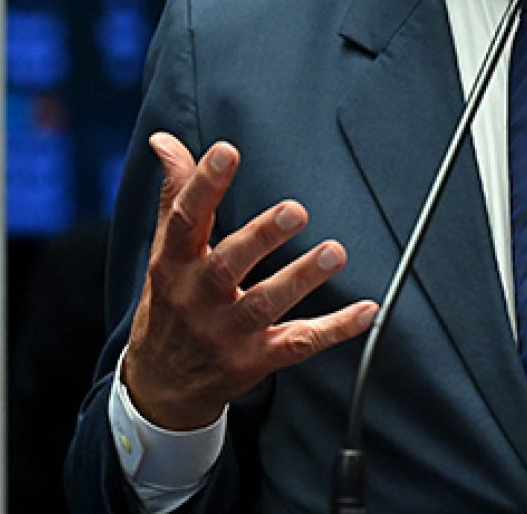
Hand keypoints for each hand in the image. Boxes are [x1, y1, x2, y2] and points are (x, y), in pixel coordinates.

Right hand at [121, 131, 378, 430]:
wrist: (160, 385)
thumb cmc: (170, 302)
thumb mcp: (165, 251)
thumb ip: (175, 193)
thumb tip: (165, 139)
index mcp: (173, 263)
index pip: (184, 220)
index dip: (203, 185)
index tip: (227, 151)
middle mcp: (197, 298)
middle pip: (227, 265)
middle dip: (261, 237)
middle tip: (295, 209)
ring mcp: (226, 333)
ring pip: (264, 305)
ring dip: (301, 279)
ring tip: (334, 252)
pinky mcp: (254, 360)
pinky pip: (297, 344)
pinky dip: (334, 330)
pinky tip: (365, 311)